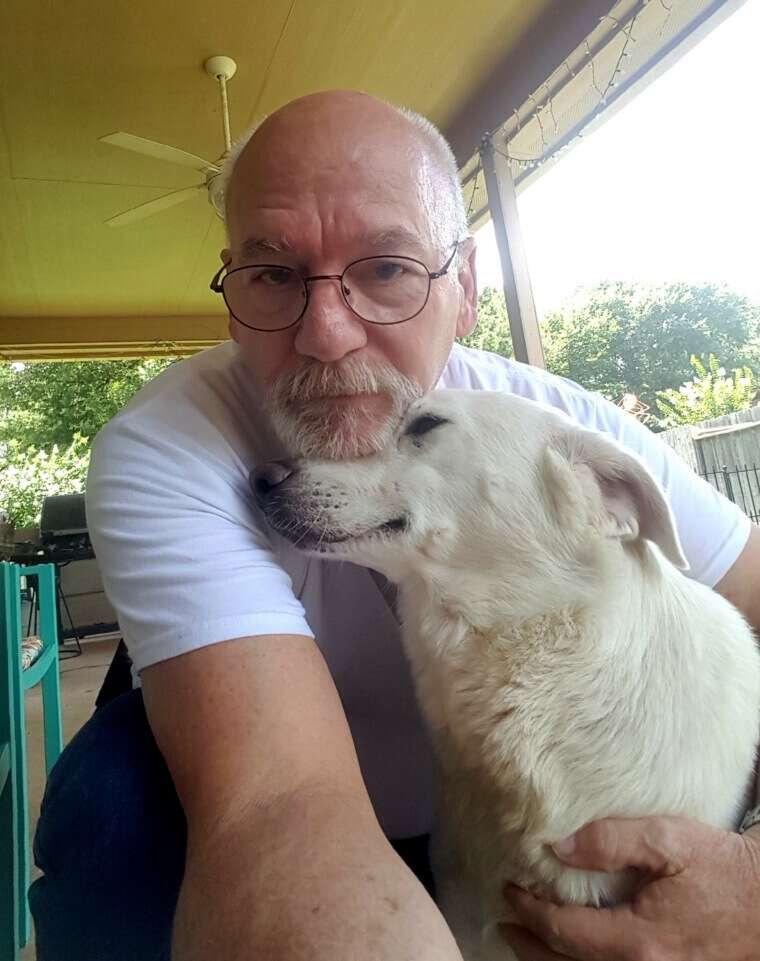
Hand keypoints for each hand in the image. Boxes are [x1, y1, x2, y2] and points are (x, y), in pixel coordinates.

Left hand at [500, 816, 759, 959]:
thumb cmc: (720, 868)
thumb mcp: (669, 839)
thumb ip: (611, 841)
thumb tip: (559, 848)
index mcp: (639, 940)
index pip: (564, 931)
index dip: (530, 911)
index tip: (510, 888)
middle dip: (529, 945)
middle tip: (505, 921)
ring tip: (525, 939)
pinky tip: (568, 952)